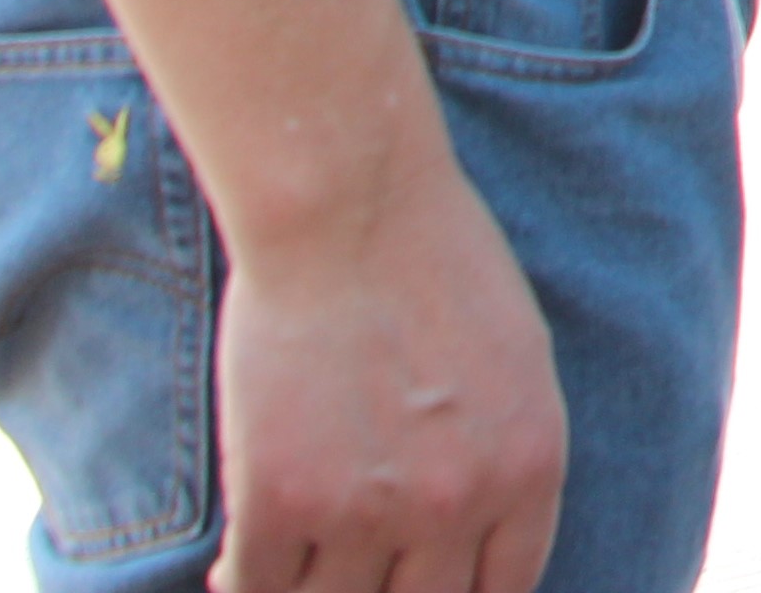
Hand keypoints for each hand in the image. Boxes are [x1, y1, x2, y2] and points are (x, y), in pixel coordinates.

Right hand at [210, 162, 567, 592]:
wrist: (347, 205)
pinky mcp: (278, 501)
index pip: (505, 592)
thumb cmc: (433, 260)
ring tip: (291, 570)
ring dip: (311, 590)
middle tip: (354, 575)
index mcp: (529, 469)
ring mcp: (367, 509)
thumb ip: (504, 455)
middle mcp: (458, 503)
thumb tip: (476, 530)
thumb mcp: (517, 360)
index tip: (419, 585)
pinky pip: (256, 590)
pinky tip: (230, 568)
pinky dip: (238, 586)